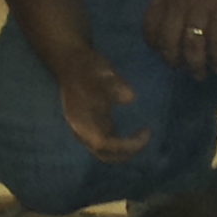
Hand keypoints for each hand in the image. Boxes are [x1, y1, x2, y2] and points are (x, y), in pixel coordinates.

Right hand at [53, 45, 148, 162]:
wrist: (71, 62)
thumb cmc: (85, 67)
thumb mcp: (101, 71)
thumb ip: (114, 84)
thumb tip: (130, 97)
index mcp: (81, 121)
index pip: (103, 144)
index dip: (124, 145)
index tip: (144, 134)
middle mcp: (82, 130)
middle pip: (104, 154)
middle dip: (126, 153)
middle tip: (145, 137)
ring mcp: (87, 129)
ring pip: (106, 151)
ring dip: (125, 149)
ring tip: (143, 135)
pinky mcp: (93, 125)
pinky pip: (108, 142)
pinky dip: (123, 143)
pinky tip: (136, 133)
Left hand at [142, 0, 216, 77]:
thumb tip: (170, 17)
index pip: (149, 27)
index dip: (154, 45)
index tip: (163, 52)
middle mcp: (179, 2)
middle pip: (168, 43)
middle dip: (174, 62)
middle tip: (183, 69)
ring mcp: (201, 7)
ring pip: (191, 48)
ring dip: (196, 66)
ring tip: (201, 75)